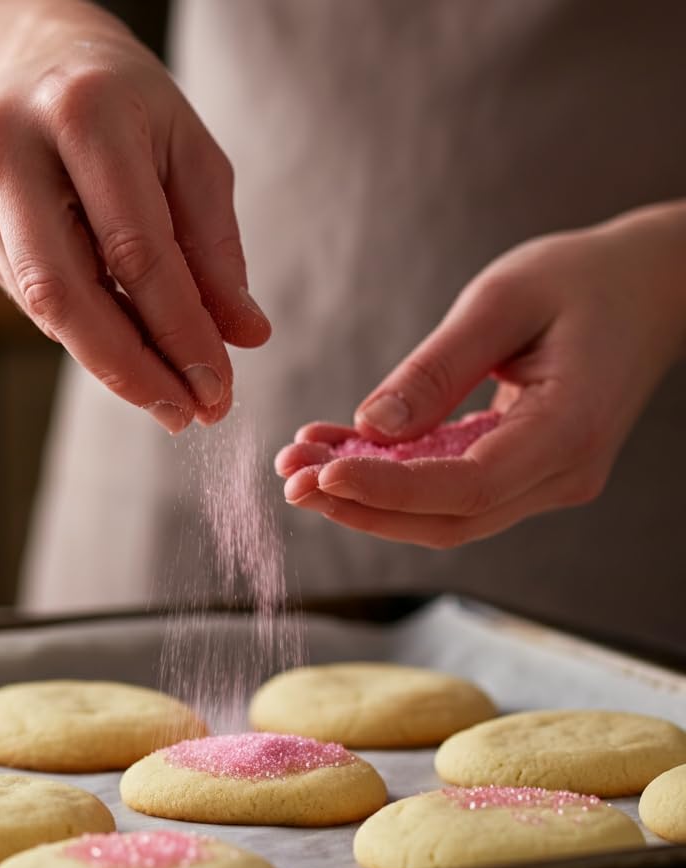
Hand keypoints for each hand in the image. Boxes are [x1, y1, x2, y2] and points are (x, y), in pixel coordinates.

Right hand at [0, 2, 269, 432]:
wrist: (29, 60)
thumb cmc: (128, 106)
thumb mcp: (190, 155)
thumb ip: (216, 249)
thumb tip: (245, 336)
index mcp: (83, 114)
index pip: (136, 249)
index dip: (179, 331)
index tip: (217, 388)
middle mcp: (12, 148)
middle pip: (67, 292)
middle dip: (132, 370)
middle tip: (183, 416)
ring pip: (47, 307)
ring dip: (112, 365)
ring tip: (169, 399)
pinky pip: (36, 302)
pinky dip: (89, 337)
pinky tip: (129, 353)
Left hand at [276, 203, 685, 545]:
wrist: (645, 288)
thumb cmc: (582, 280)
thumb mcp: (504, 301)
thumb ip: (438, 368)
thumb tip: (373, 425)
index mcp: (567, 430)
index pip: (466, 487)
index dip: (387, 492)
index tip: (320, 476)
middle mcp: (560, 473)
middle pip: (447, 518)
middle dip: (360, 506)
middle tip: (290, 478)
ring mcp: (545, 480)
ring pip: (443, 513)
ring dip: (367, 496)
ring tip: (300, 461)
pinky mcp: (524, 472)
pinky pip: (450, 489)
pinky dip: (392, 476)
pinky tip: (340, 448)